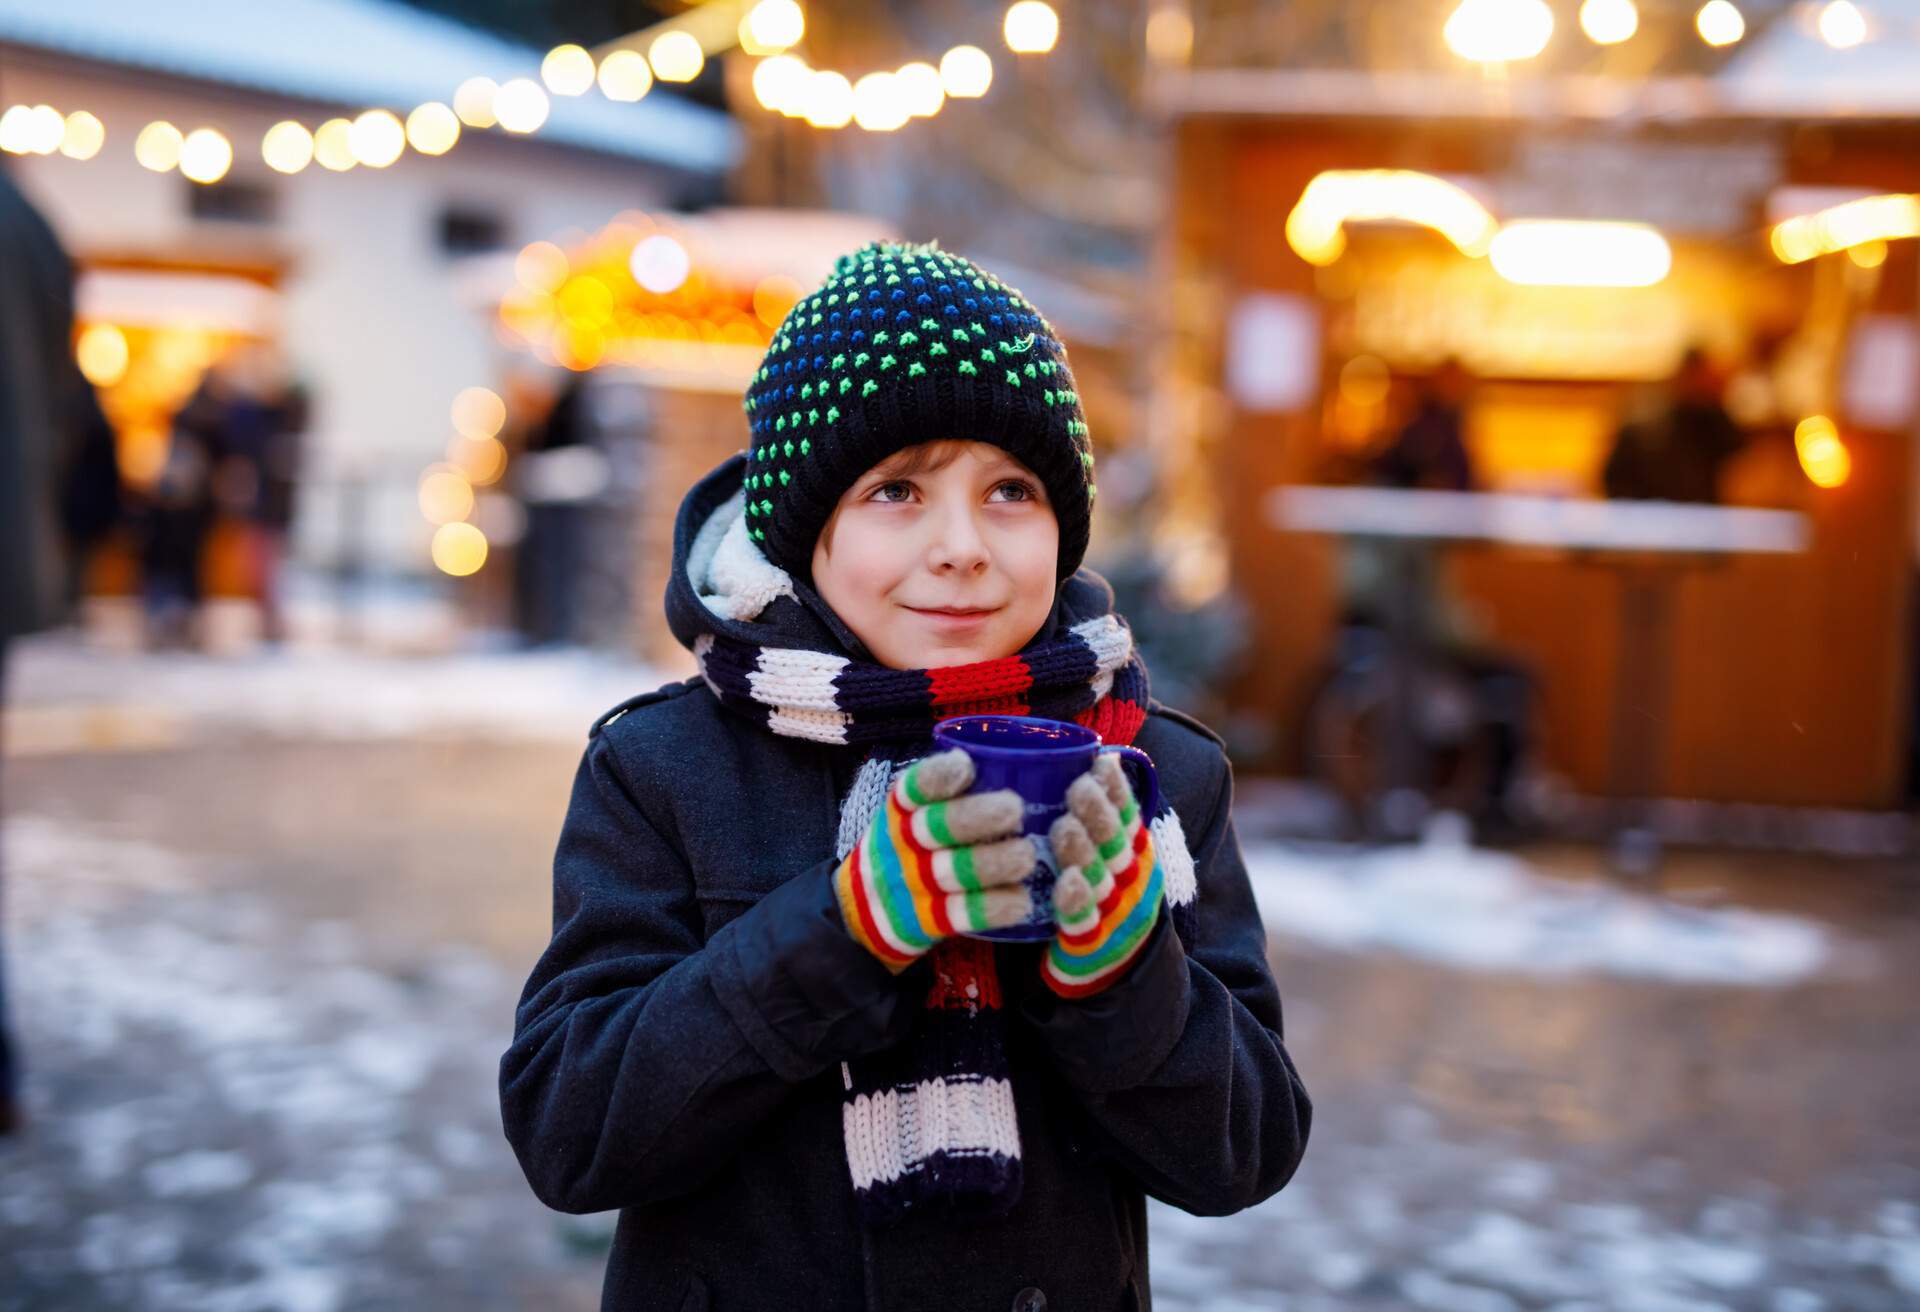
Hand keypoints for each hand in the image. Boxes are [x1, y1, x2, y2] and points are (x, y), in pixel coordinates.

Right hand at [834, 747, 1036, 973]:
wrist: (864, 911)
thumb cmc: (909, 848)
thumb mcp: (910, 816)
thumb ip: (948, 796)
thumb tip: (1017, 764)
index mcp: (901, 810)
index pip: (914, 788)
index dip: (938, 776)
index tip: (965, 766)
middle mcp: (902, 844)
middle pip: (935, 828)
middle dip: (975, 817)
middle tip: (1015, 808)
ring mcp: (913, 885)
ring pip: (951, 872)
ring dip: (991, 863)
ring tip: (1026, 856)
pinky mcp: (925, 922)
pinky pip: (958, 916)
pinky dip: (991, 909)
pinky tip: (1021, 900)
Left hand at [1042, 753, 1164, 997]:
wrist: (1119, 967)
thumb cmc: (1104, 896)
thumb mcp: (1113, 856)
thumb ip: (1102, 819)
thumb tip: (1094, 757)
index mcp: (1135, 853)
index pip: (1128, 815)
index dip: (1117, 790)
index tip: (1100, 762)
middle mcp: (1130, 878)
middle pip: (1115, 842)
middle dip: (1098, 813)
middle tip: (1078, 787)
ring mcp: (1115, 910)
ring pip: (1099, 877)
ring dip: (1083, 851)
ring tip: (1065, 827)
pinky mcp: (1093, 942)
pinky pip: (1084, 920)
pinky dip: (1077, 901)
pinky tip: (1066, 883)